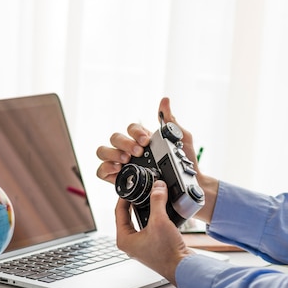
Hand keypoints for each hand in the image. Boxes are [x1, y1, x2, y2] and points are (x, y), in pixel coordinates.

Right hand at [97, 97, 219, 222]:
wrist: (185, 186)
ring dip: (113, 153)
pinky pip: (102, 171)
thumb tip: (164, 101)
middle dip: (125, 143)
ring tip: (127, 161)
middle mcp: (129, 149)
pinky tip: (117, 170)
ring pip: (104, 151)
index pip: (131, 128)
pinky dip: (106, 168)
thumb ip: (171, 121)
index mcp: (141, 139)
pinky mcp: (117, 179)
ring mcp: (121, 163)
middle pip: (115, 138)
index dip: (135, 132)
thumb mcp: (182, 139)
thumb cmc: (183, 163)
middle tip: (138, 152)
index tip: (146, 141)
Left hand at [115, 180, 193, 283]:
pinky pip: (149, 227)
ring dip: (145, 210)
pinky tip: (161, 212)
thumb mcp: (160, 221)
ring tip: (150, 198)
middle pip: (128, 216)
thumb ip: (157, 201)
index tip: (130, 188)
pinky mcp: (152, 246)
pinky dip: (154, 218)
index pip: (119, 212)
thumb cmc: (167, 253)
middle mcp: (130, 243)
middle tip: (140, 191)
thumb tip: (157, 187)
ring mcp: (141, 245)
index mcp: (124, 239)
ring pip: (139, 221)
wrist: (183, 268)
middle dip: (135, 203)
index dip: (124, 197)